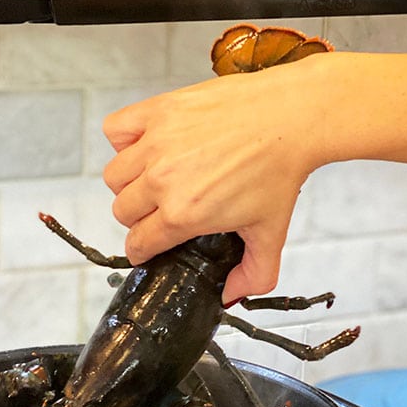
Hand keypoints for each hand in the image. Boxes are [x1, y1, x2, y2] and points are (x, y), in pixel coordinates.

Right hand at [102, 56, 324, 303]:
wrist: (292, 118)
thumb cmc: (279, 169)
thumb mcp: (269, 233)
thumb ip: (253, 274)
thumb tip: (232, 296)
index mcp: (183, 214)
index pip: (138, 243)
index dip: (142, 249)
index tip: (149, 245)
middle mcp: (163, 180)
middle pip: (121, 211)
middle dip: (137, 218)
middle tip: (158, 211)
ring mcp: (158, 143)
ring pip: (114, 176)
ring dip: (127, 183)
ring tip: (151, 180)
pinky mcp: (159, 110)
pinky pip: (116, 130)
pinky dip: (122, 140)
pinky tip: (145, 146)